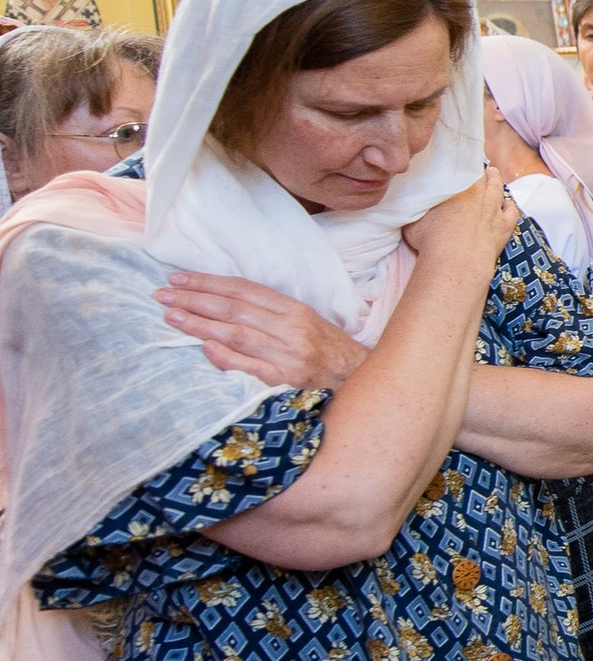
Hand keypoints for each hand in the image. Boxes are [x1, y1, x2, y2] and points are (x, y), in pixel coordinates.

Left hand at [156, 273, 363, 391]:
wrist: (361, 381)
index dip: (208, 282)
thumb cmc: (327, 353)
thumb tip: (223, 306)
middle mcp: (290, 328)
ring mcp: (289, 355)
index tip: (178, 278)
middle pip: (235, 309)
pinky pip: (253, 368)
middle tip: (162, 295)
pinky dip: (229, 357)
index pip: (243, 290)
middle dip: (195, 300)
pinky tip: (206, 348)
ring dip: (202, 324)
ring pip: (239, 333)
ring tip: (171, 317)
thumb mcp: (303, 323)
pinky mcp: (288, 382)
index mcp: (292, 310)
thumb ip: (267, 315)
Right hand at [404, 168, 517, 276]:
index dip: (464, 164)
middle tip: (479, 166)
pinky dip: (510, 206)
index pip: (464, 169)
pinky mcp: (503, 228)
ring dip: (496, 181)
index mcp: (458, 188)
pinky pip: (512, 212)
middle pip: (483, 176)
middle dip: (481, 170)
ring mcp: (493, 210)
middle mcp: (478, 195)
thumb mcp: (414, 218)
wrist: (456, 261)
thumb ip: (418, 207)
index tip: (462, 161)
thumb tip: (412, 201)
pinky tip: (508, 204)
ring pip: (498, 190)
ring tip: (494, 175)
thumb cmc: (431, 240)